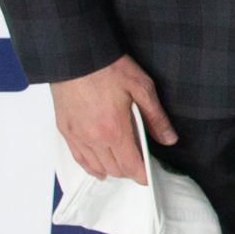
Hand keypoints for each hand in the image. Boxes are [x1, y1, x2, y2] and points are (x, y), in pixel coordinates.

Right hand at [53, 55, 174, 185]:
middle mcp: (94, 138)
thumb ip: (156, 118)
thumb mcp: (142, 88)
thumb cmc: (108, 68)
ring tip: (123, 166)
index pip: (130, 166)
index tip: (149, 177)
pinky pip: (78, 158)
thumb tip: (169, 139)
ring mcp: (77, 135)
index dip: (142, 175)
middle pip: (114, 169)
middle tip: (140, 166)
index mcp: (114, 130)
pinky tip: (98, 167)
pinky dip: (90, 166)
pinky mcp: (65, 129)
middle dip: (130, 171)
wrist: (76, 57)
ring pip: (96, 166)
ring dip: (111, 170)